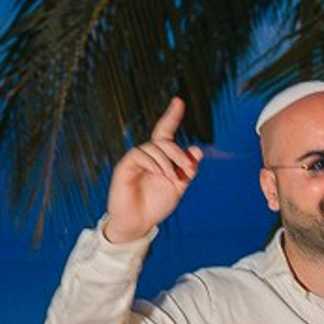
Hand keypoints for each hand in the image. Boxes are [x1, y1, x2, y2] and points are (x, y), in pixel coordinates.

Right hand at [102, 99, 202, 241]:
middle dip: (179, 152)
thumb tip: (197, 150)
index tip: (179, 101)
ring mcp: (136, 159)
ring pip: (154, 147)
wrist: (138, 222)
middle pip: (164, 140)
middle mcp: (148, 155)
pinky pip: (140, 154)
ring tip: (172, 178)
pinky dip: (153, 163)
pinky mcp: (126, 166)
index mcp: (161, 158)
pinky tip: (159, 173)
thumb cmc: (156, 205)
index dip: (172, 116)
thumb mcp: (178, 187)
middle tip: (187, 169)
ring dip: (168, 162)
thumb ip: (187, 170)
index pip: (165, 132)